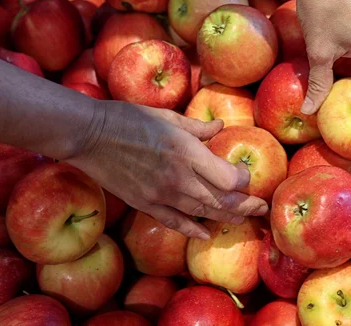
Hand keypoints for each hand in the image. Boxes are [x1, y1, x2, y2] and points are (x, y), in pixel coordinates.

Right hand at [66, 101, 267, 239]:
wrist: (89, 135)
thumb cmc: (129, 119)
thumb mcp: (169, 117)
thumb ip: (198, 128)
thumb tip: (220, 128)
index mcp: (188, 153)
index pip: (230, 179)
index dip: (243, 180)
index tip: (246, 176)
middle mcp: (180, 178)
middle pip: (222, 201)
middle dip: (245, 206)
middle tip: (260, 208)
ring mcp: (161, 195)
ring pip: (203, 213)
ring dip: (225, 217)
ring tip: (242, 218)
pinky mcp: (145, 204)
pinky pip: (175, 222)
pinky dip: (193, 229)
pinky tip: (206, 233)